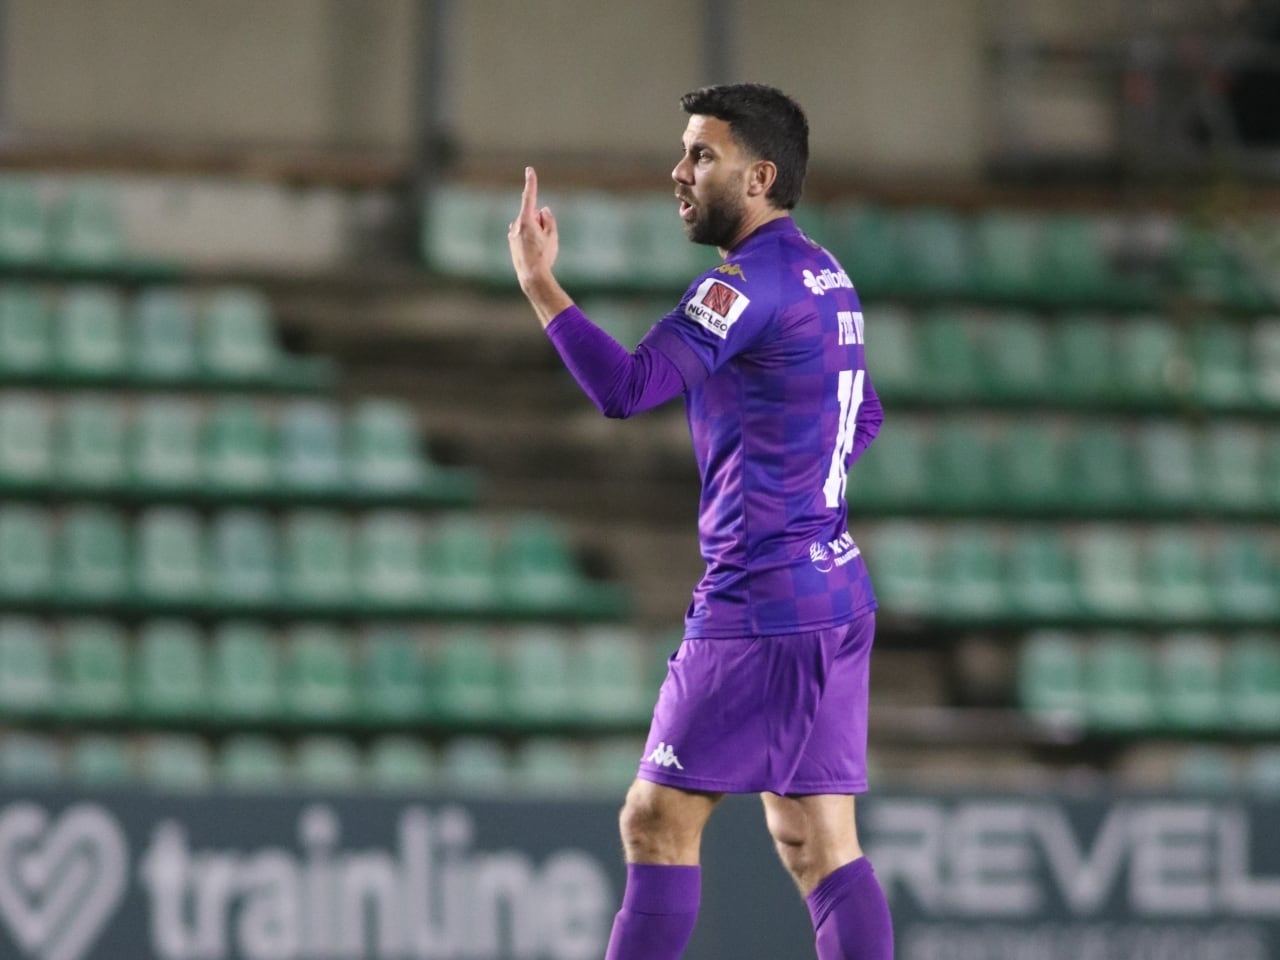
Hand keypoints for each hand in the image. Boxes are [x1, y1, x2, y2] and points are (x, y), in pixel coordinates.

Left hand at [508, 166, 558, 290]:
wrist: (532, 276)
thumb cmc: (543, 256)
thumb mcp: (552, 236)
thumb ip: (549, 219)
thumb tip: (543, 210)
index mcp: (525, 220)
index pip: (530, 197)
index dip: (531, 183)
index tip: (529, 170)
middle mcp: (516, 225)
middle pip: (533, 214)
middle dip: (540, 221)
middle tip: (546, 239)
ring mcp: (512, 234)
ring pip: (528, 225)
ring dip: (535, 230)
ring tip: (539, 248)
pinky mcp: (512, 242)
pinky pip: (523, 234)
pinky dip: (529, 238)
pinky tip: (533, 252)